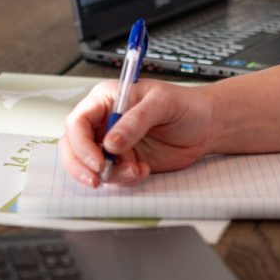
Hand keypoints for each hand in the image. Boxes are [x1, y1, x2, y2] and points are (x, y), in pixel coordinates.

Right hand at [59, 79, 214, 187]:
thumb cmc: (185, 105)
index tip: (97, 160)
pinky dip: (123, 179)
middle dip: (81, 166)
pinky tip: (142, 170)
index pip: (78, 122)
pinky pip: (111, 175)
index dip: (81, 144)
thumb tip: (110, 142)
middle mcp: (104, 122)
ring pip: (90, 165)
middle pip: (73, 146)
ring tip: (135, 170)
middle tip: (97, 179)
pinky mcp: (124, 161)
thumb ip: (135, 121)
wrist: (207, 126)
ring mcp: (112, 144)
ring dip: (109, 174)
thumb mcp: (162, 103)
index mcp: (106, 100)